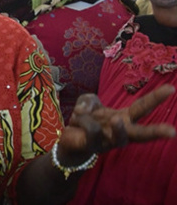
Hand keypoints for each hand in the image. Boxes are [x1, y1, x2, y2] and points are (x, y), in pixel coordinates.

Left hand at [58, 84, 175, 162]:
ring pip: (119, 137)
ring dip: (118, 127)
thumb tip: (86, 109)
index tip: (171, 89)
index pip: (142, 107)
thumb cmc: (86, 120)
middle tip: (172, 132)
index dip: (155, 97)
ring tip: (115, 119)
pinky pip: (91, 129)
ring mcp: (108, 142)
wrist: (70, 140)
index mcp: (124, 118)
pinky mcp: (93, 146)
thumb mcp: (88, 102)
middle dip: (156, 132)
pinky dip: (81, 118)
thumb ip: (89, 100)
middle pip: (142, 134)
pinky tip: (76, 120)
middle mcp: (121, 132)